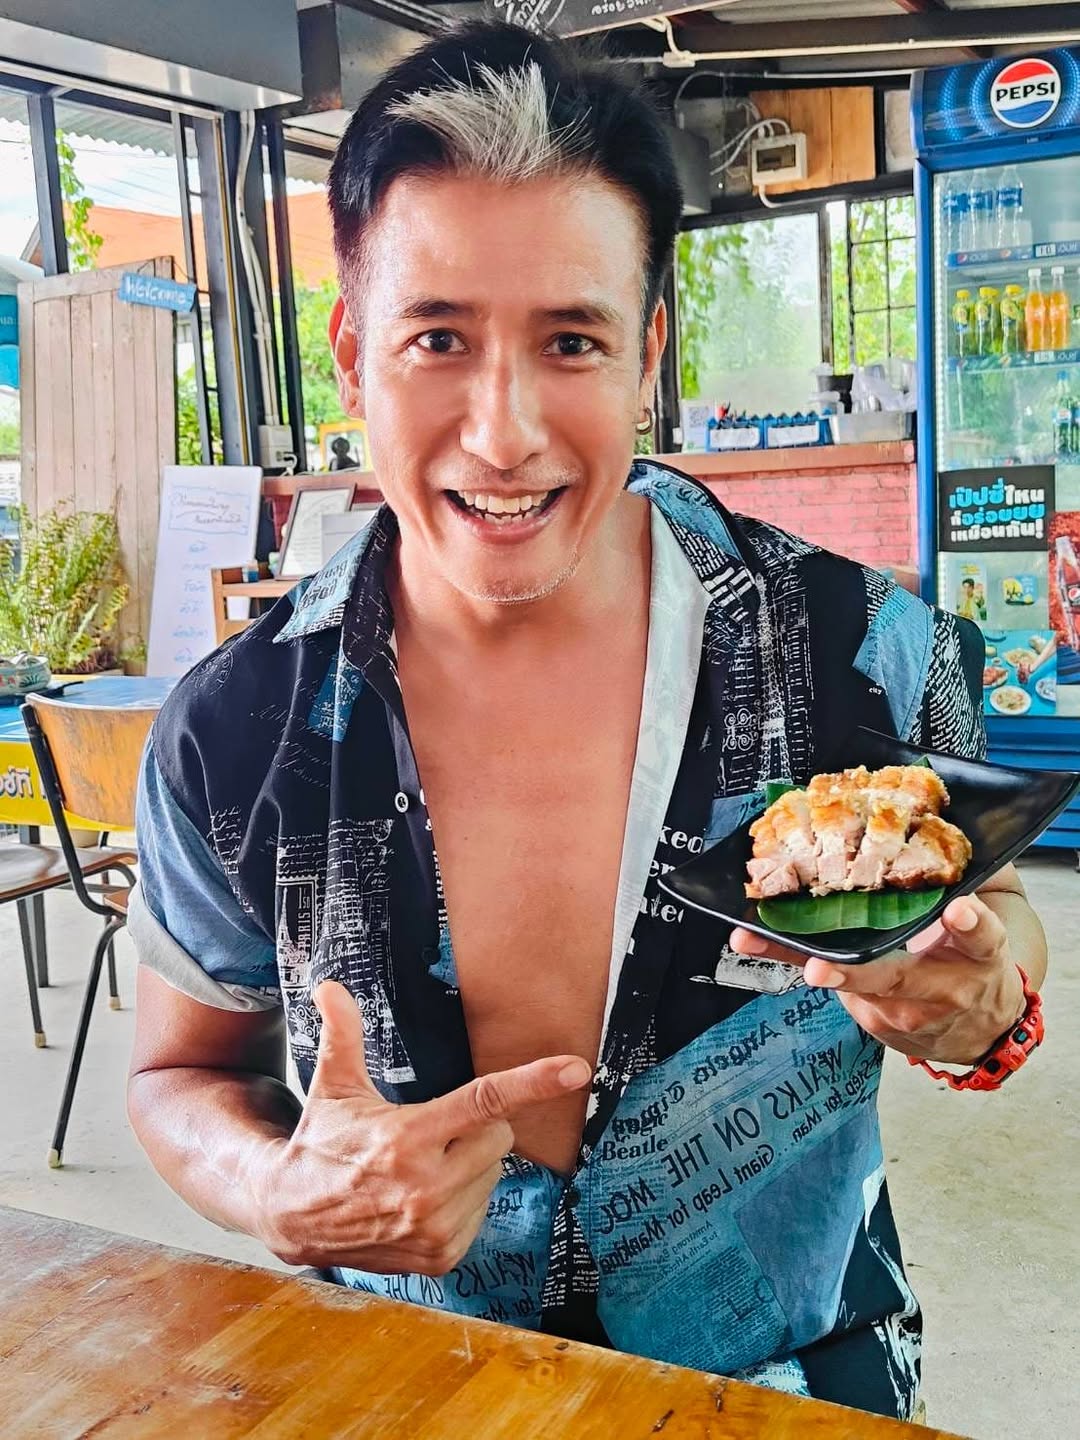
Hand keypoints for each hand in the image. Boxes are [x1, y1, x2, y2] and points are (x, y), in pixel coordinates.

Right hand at [255, 980, 590, 1274]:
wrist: (293, 1215)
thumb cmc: (321, 1143)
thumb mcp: (332, 1088)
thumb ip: (342, 1034)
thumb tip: (329, 985)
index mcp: (406, 1138)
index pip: (483, 1102)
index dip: (534, 1081)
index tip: (575, 1068)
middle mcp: (426, 1187)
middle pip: (499, 1136)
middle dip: (477, 1129)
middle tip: (435, 1131)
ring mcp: (435, 1227)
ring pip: (494, 1174)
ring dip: (469, 1166)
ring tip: (422, 1168)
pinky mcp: (441, 1256)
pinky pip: (482, 1210)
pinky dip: (462, 1200)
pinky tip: (423, 1199)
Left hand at [730, 893, 1025, 1063]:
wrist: (977, 1033)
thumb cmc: (971, 965)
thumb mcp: (982, 932)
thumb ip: (957, 893)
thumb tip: (925, 828)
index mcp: (979, 953)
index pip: (982, 937)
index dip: (970, 924)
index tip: (957, 910)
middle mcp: (942, 986)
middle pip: (895, 976)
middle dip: (852, 971)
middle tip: (818, 966)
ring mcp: (904, 1010)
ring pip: (850, 985)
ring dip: (799, 962)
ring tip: (757, 944)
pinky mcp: (873, 1018)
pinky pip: (833, 988)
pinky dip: (794, 960)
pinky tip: (757, 943)